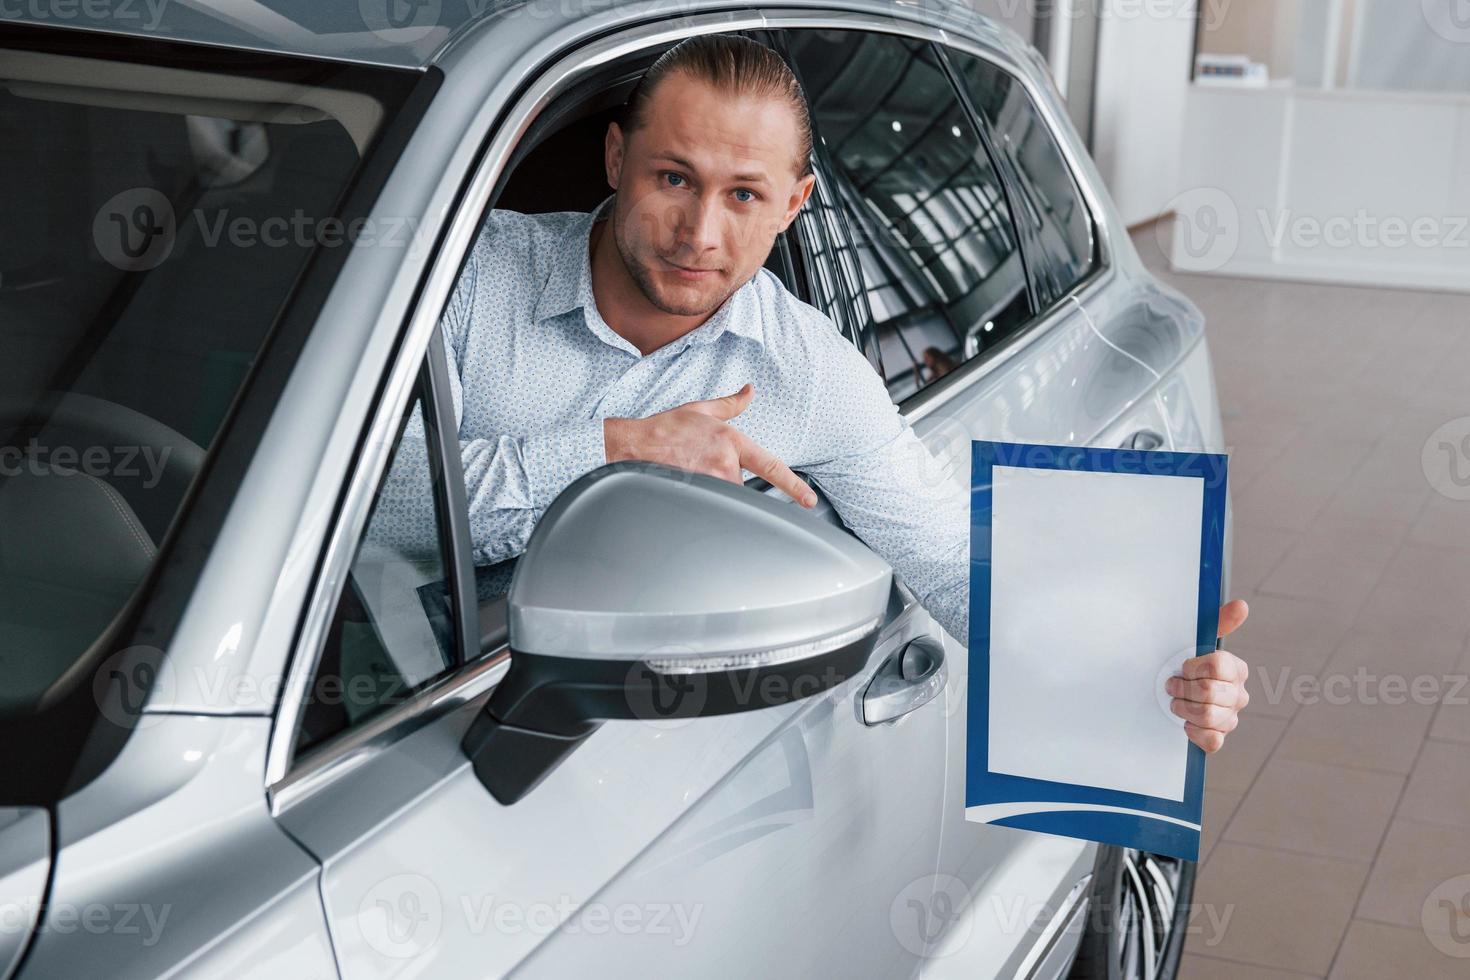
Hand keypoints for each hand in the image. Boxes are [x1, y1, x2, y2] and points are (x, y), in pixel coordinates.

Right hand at [603, 383, 816, 507]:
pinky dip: (703, 498)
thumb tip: (749, 392)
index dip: (794, 487)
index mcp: (731, 441)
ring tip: (692, 471)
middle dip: (728, 480)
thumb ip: (731, 405)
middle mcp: (725, 464)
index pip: (772, 467)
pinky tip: (686, 481)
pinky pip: (710, 504)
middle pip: (743, 486)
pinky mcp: (696, 497)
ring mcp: (711, 483)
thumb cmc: (665, 428)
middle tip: (702, 465)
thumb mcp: (702, 409)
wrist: (632, 446)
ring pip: (726, 495)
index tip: (809, 501)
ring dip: (714, 488)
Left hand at [1165, 599, 1249, 752]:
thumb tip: (1242, 606)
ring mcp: (1230, 718)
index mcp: (1235, 669)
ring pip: (1207, 716)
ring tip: (1177, 702)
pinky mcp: (1220, 738)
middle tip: (1172, 685)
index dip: (1192, 667)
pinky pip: (1212, 741)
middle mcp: (1238, 694)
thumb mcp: (1195, 642)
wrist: (1170, 693)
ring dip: (1183, 708)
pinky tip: (1186, 722)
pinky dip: (1194, 732)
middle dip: (1182, 688)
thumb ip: (1217, 622)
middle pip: (1208, 692)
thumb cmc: (1184, 666)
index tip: (1183, 667)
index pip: (1217, 666)